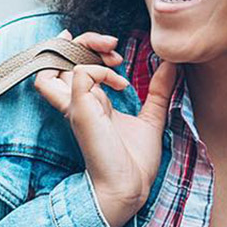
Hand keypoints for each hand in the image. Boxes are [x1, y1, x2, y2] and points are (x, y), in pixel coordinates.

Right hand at [34, 30, 175, 226]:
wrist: (130, 187)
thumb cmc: (135, 162)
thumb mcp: (151, 117)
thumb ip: (158, 91)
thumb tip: (171, 66)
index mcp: (88, 101)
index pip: (70, 64)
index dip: (86, 48)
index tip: (115, 51)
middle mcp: (76, 101)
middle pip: (58, 56)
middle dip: (84, 40)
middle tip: (113, 44)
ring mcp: (76, 105)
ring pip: (56, 62)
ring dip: (82, 48)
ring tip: (111, 54)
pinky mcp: (80, 110)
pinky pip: (81, 74)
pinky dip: (101, 71)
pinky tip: (121, 84)